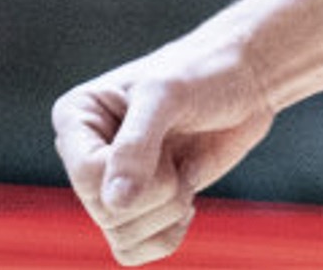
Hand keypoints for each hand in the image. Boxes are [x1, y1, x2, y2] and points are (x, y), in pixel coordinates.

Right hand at [51, 38, 275, 263]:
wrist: (245, 80)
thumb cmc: (204, 73)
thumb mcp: (167, 95)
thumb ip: (137, 145)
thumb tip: (115, 203)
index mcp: (76, 118)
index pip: (87, 176)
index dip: (135, 175)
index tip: (166, 147)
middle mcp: (86, 155)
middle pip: (107, 212)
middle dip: (158, 193)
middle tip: (179, 160)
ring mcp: (113, 183)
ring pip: (122, 236)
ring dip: (166, 214)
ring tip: (184, 175)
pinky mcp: (141, 205)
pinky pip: (136, 250)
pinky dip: (167, 235)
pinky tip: (186, 200)